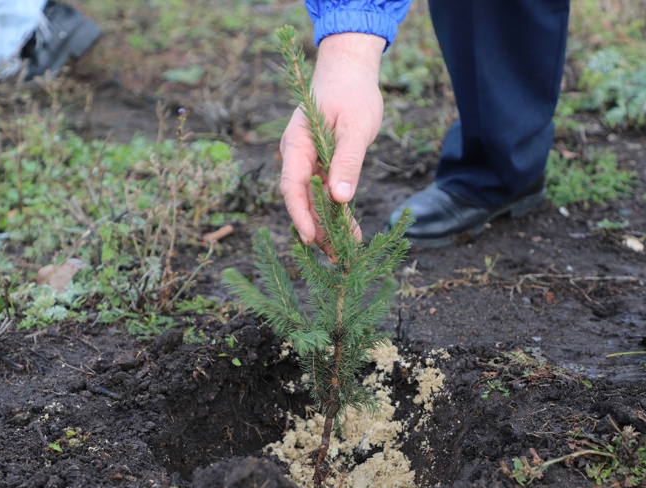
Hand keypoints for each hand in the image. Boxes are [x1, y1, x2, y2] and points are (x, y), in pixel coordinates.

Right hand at [279, 32, 385, 245]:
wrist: (350, 72)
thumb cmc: (352, 94)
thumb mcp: (355, 127)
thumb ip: (347, 162)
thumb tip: (340, 199)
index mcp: (297, 144)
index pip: (291, 186)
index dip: (299, 214)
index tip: (310, 238)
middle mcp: (297, 156)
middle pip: (300, 199)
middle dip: (315, 228)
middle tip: (333, 256)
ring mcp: (308, 161)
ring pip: (312, 200)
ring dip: (326, 225)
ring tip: (342, 251)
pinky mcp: (321, 165)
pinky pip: (323, 193)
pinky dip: (335, 212)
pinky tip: (348, 231)